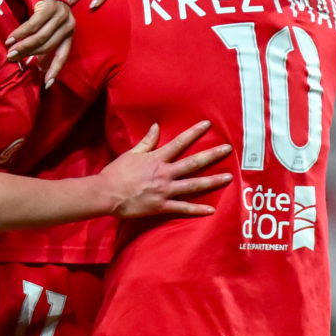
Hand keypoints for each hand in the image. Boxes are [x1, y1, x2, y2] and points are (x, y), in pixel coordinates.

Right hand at [7, 0, 74, 85]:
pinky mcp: (49, 7)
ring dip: (23, 46)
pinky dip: (20, 33)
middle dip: (29, 55)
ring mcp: (60, 15)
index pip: (63, 55)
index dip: (54, 70)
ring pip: (40, 37)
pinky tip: (11, 38)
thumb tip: (38, 65)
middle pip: (47, 46)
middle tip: (13, 60)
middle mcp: (68, 24)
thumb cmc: (42, 8)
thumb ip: (45, 43)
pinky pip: (33, 25)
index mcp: (69, 33)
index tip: (47, 84)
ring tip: (10, 52)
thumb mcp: (47, 26)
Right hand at [100, 122, 232, 219]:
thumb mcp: (131, 154)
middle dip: (212, 155)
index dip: (194, 133)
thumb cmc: (116, 173)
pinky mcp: (162, 206)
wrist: (106, 194)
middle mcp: (165, 173)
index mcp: (157, 159)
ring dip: (212, 181)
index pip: (180, 142)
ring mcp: (165, 191)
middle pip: (193, 163)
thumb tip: (156, 126)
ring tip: (229, 178)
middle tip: (228, 150)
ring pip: (194, 185)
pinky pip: (183, 208)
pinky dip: (197, 209)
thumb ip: (147, 142)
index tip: (208, 125)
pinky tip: (211, 210)